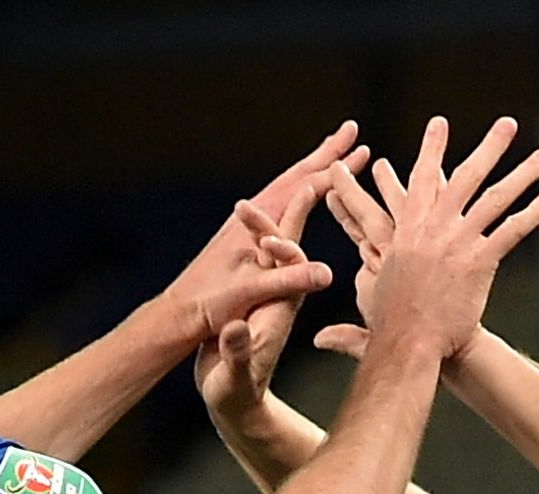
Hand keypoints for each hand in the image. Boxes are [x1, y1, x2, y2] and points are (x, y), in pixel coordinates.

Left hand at [161, 121, 371, 341]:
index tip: (360, 147)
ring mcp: (247, 227)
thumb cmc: (209, 304)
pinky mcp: (244, 240)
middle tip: (351, 131)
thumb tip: (327, 274)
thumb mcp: (252, 292)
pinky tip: (304, 197)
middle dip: (325, 155)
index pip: (303, 188)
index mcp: (257, 224)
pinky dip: (298, 193)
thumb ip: (289, 280)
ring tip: (333, 158)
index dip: (333, 169)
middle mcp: (252, 218)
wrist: (178, 316)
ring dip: (312, 171)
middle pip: (295, 177)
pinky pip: (280, 206)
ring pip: (286, 189)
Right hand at [193, 185, 322, 420]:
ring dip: (260, 227)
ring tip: (240, 208)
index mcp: (280, 312)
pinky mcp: (253, 297)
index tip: (268, 240)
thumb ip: (237, 351)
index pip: (293, 272)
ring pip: (271, 252)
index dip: (284, 251)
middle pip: (284, 252)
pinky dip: (253, 240)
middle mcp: (279, 298)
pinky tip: (241, 226)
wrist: (236, 399)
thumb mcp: (235, 375)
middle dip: (272, 225)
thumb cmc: (237, 392)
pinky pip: (259, 260)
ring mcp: (266, 296)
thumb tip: (234, 328)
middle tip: (243, 207)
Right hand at [315, 117, 538, 362]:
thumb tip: (347, 293)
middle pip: (466, 177)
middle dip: (489, 147)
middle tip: (508, 123)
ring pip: (496, 198)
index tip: (440, 123)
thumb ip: (373, 273)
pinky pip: (513, 230)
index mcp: (408, 229)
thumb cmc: (388, 324)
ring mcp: (458, 242)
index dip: (432, 149)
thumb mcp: (373, 288)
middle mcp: (434, 228)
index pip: (421, 179)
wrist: (407, 343)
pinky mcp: (480, 262)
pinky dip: (535, 211)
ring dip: (522, 173)